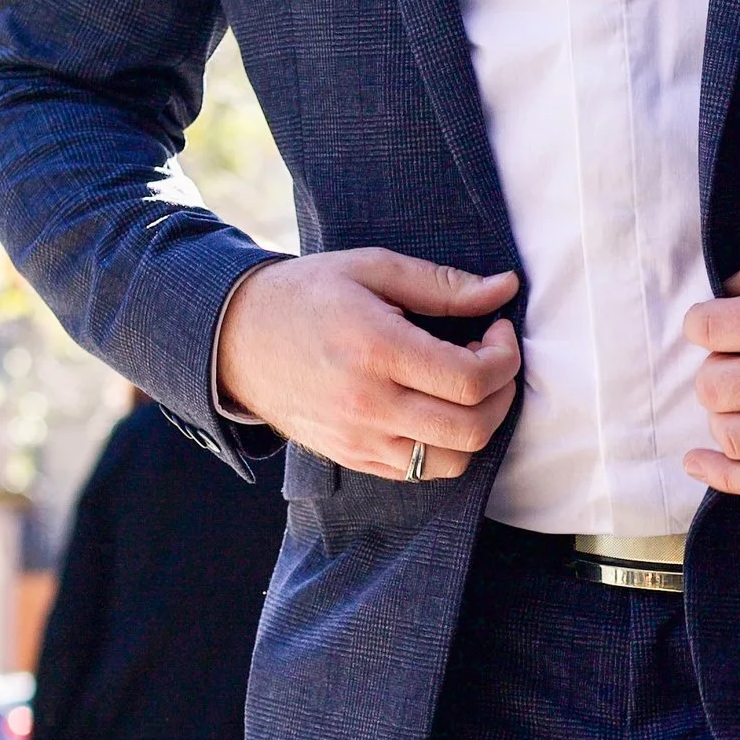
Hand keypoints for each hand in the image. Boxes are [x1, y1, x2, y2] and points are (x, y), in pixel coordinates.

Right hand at [218, 249, 519, 480]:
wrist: (235, 339)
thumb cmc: (306, 295)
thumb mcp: (371, 268)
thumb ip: (442, 284)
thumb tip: (504, 288)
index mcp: (376, 349)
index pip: (471, 378)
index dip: (504, 356)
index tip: (497, 329)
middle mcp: (369, 404)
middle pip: (472, 427)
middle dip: (502, 393)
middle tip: (489, 358)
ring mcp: (359, 439)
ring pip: (453, 460)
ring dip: (477, 424)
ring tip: (462, 386)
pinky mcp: (352, 458)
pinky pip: (419, 471)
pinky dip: (444, 444)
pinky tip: (434, 406)